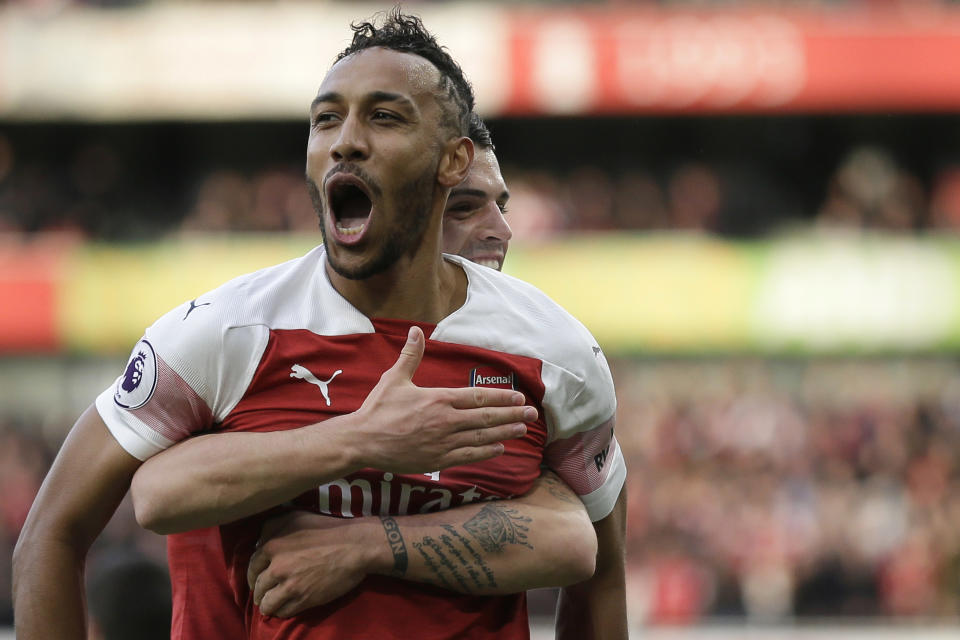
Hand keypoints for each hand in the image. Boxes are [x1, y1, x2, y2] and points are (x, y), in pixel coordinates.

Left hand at [248, 511, 378, 617]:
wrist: (354, 546)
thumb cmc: (328, 528)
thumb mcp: (296, 516)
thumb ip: (273, 526)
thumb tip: (259, 541)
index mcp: (272, 545)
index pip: (252, 565)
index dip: (254, 574)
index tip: (258, 578)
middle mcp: (277, 566)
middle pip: (257, 586)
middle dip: (259, 591)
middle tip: (264, 594)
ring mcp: (290, 585)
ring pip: (267, 603)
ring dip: (267, 605)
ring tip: (271, 605)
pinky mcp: (303, 599)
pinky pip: (283, 612)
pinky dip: (282, 611)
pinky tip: (285, 607)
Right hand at [351, 326, 535, 472]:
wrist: (362, 441)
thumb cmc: (378, 409)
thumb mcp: (395, 378)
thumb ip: (411, 356)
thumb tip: (415, 330)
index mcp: (438, 399)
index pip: (478, 397)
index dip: (501, 398)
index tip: (519, 397)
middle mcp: (445, 420)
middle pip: (486, 418)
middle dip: (511, 415)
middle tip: (532, 414)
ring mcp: (443, 442)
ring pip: (481, 437)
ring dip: (504, 433)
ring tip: (521, 429)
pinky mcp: (437, 459)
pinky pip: (469, 456)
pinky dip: (486, 452)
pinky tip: (499, 448)